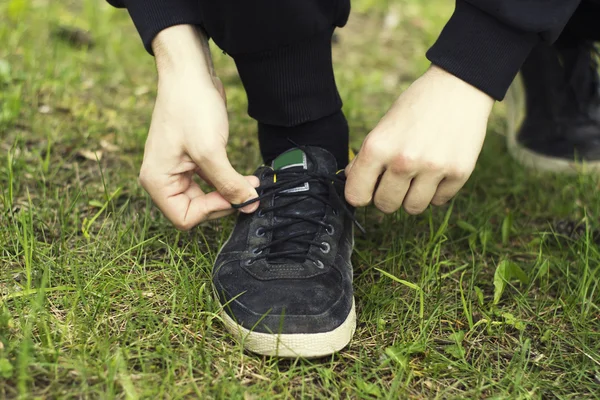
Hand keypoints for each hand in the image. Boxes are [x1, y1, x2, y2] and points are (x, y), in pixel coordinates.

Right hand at [138, 25, 258, 229]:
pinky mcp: (192, 160)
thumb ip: (229, 184)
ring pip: (206, 197)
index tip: (235, 195)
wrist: (190, 73)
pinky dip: (227, 181)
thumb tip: (249, 205)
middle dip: (224, 202)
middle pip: (196, 210)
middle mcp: (163, 179)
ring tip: (250, 183)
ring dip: (228, 192)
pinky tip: (243, 177)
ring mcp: (177, 169)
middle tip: (249, 191)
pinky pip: (209, 182)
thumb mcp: (211, 151)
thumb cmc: (191, 107)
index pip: (185, 218)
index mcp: (157, 181)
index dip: (213, 210)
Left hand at [345, 65, 493, 214]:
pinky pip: (439, 201)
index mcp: (378, 147)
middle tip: (397, 178)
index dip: (361, 194)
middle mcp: (404, 161)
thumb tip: (351, 181)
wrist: (459, 86)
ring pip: (413, 209)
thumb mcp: (384, 126)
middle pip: (385, 206)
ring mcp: (433, 169)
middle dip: (389, 195)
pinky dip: (437, 191)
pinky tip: (438, 169)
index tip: (368, 189)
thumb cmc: (416, 107)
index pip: (356, 195)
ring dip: (413, 196)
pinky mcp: (459, 173)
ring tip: (418, 175)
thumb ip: (367, 157)